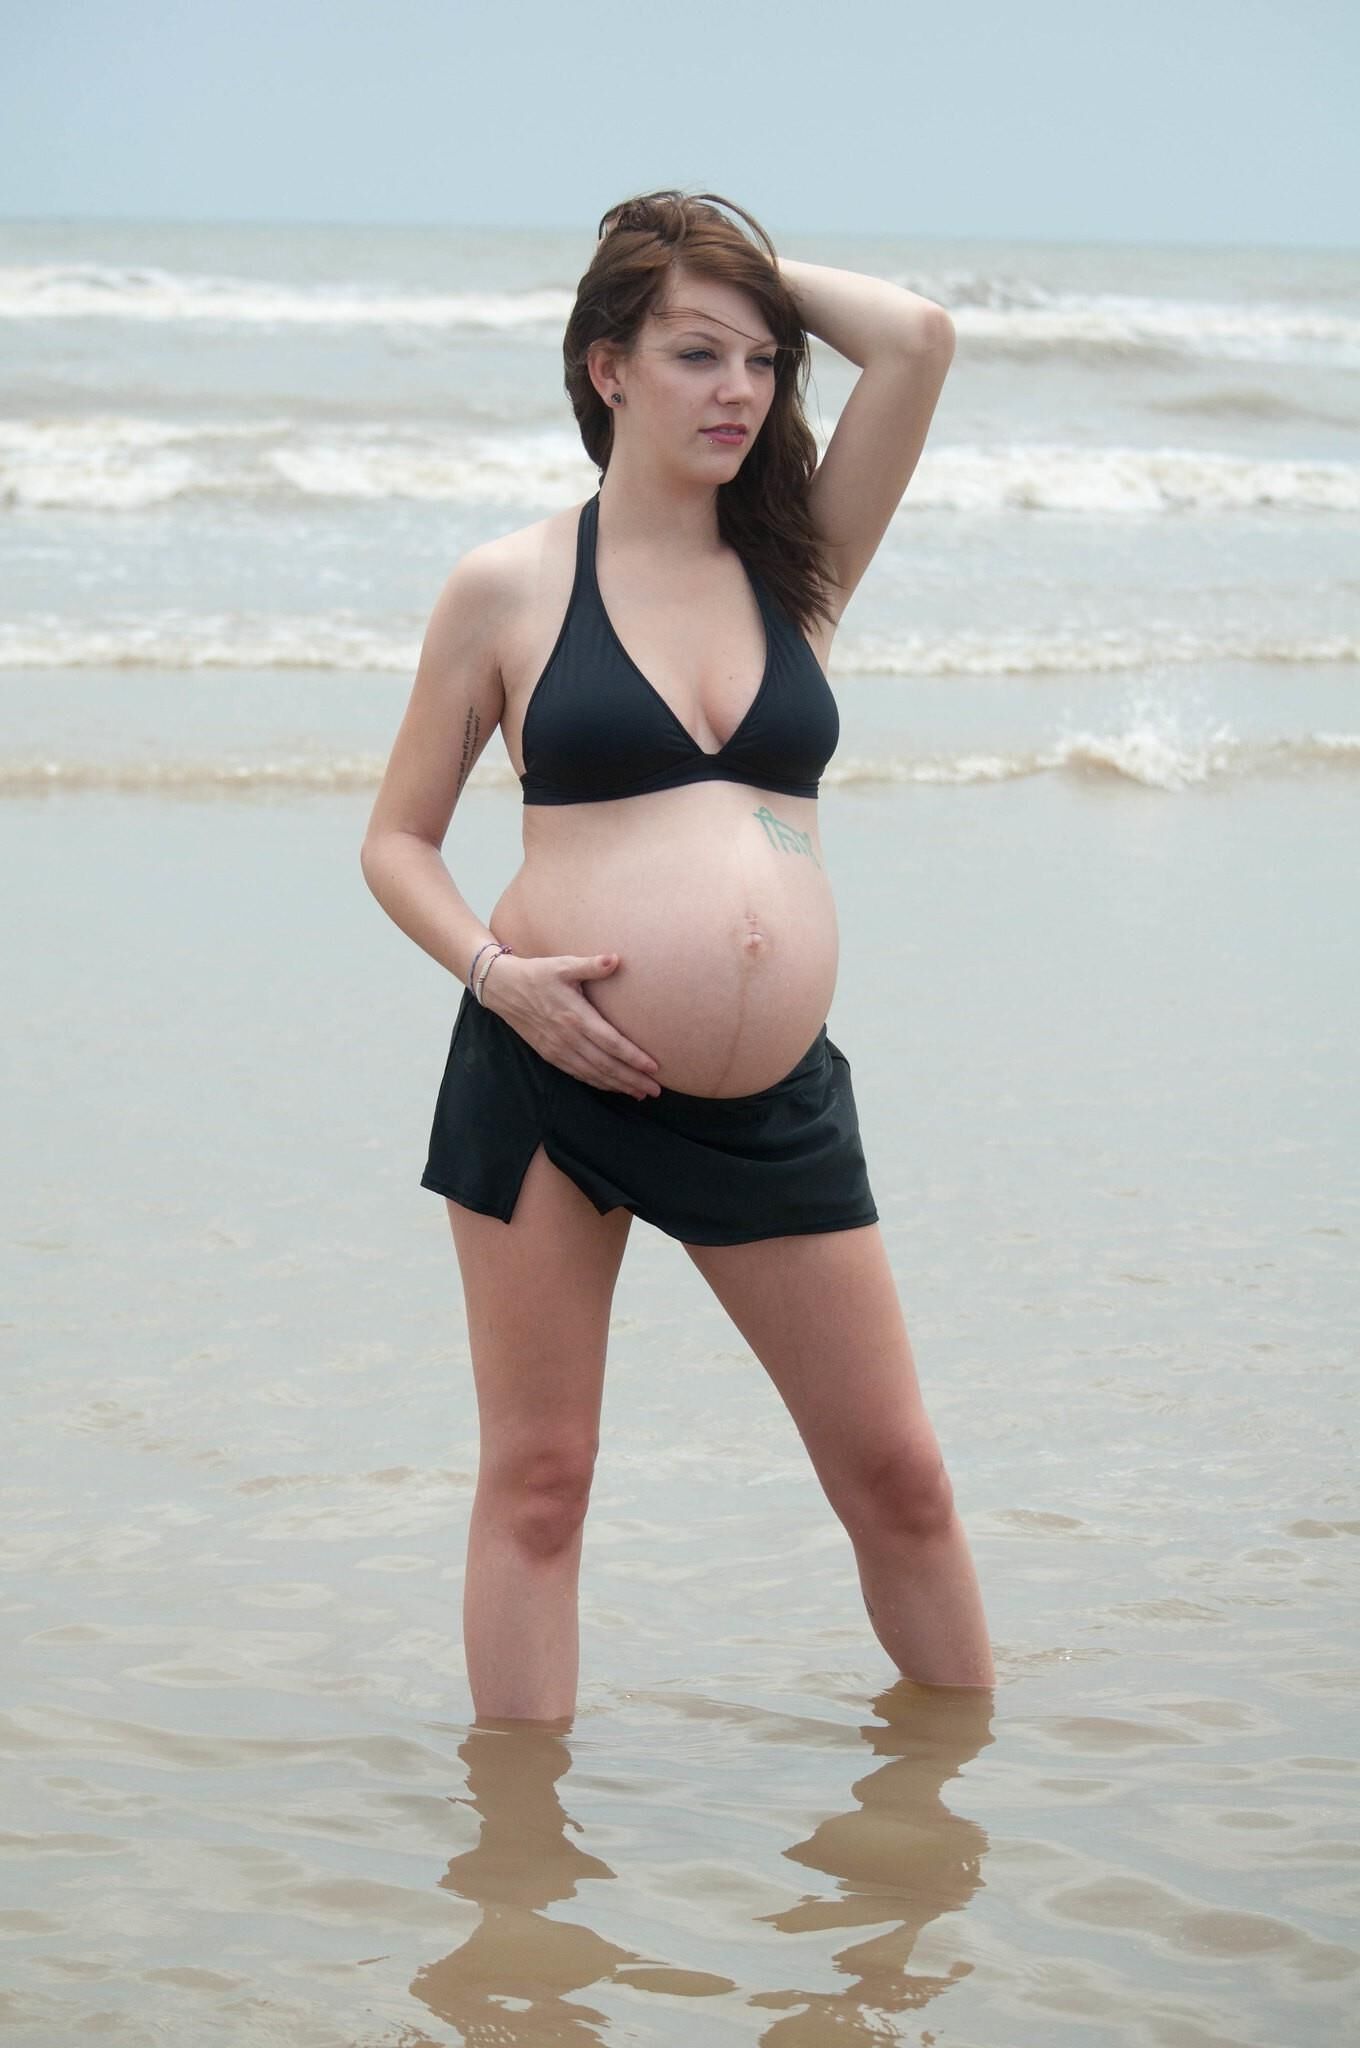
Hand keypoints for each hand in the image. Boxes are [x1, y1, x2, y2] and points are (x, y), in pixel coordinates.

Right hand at [480, 952, 661, 1097]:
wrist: (503, 989)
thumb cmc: (537, 974)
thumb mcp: (563, 965)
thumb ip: (590, 965)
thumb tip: (616, 959)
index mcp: (576, 1017)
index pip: (611, 1042)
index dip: (634, 1057)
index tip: (654, 1067)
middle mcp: (568, 1038)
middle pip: (606, 1065)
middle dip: (632, 1079)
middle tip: (655, 1090)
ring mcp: (558, 1050)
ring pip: (593, 1074)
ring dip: (618, 1085)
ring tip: (640, 1093)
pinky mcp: (550, 1055)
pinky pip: (578, 1074)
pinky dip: (598, 1083)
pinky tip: (612, 1086)